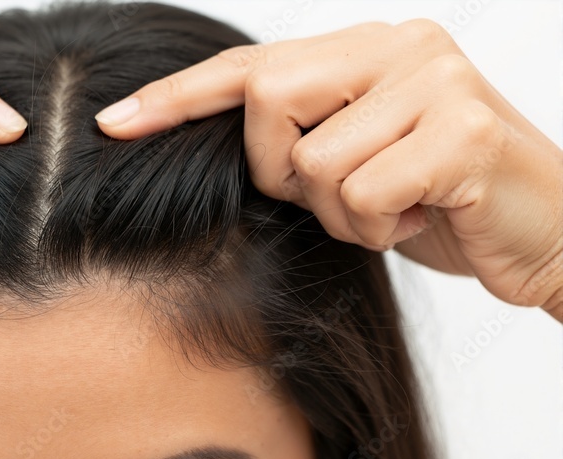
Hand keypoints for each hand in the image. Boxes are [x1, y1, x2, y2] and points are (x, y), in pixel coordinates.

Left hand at [94, 20, 562, 320]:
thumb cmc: (441, 202)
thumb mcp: (358, 163)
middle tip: (336, 198)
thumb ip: (301, 137)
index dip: (178, 96)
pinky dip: (380, 229)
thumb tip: (218, 147)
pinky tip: (424, 219)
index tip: (115, 121)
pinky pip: (363, 193)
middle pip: (267, 98)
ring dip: (342, 215)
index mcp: (368, 49)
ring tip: (397, 210)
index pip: (251, 66)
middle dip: (278, 172)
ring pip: (313, 163)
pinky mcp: (465, 130)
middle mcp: (401, 47)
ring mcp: (437, 81)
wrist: (550, 235)